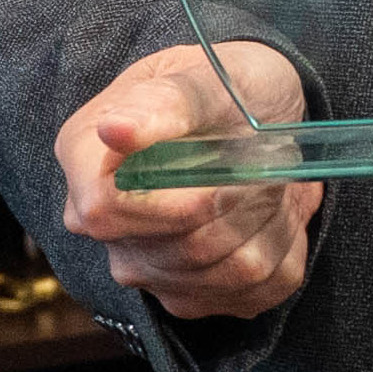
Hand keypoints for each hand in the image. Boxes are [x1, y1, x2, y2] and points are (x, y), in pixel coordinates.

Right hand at [54, 40, 317, 321]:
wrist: (256, 108)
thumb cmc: (226, 83)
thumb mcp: (205, 76)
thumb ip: (163, 104)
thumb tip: (114, 130)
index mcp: (88, 160)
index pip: (106, 213)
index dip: (174, 205)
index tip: (225, 174)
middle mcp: (106, 226)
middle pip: (181, 251)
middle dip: (245, 202)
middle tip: (268, 158)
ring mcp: (146, 268)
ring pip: (228, 274)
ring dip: (272, 221)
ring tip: (275, 178)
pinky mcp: (191, 294)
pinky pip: (255, 292)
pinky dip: (284, 247)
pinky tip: (277, 210)